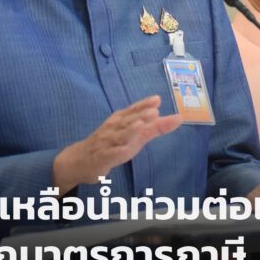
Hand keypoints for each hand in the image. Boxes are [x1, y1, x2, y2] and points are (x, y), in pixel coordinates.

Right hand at [53, 96, 183, 192]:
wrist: (80, 160)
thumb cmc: (111, 144)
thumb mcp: (135, 135)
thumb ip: (156, 127)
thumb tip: (179, 118)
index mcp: (121, 120)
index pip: (133, 110)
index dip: (144, 105)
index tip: (157, 99)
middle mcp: (113, 128)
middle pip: (128, 121)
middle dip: (140, 115)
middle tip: (153, 110)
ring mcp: (106, 142)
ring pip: (119, 136)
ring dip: (129, 130)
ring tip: (140, 125)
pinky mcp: (101, 157)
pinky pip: (109, 154)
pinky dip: (117, 151)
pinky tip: (125, 150)